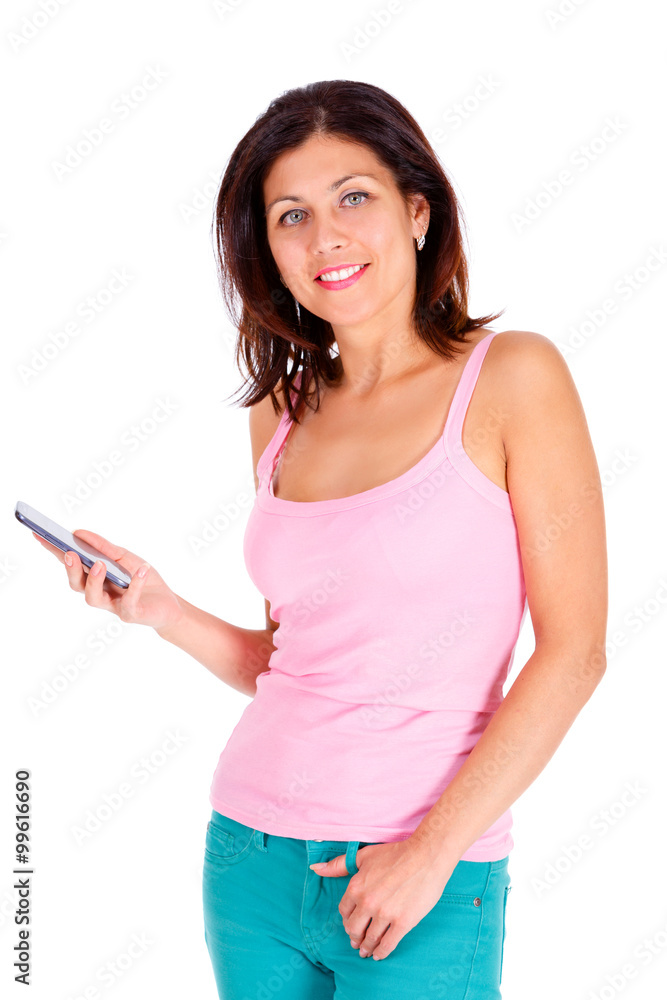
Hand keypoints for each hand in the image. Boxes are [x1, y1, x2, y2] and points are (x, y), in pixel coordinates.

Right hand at [32, 528, 182, 631]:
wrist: (168, 604)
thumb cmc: (142, 578)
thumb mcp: (125, 558)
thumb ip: (104, 548)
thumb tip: (78, 532)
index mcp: (94, 577)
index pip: (71, 563)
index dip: (53, 551)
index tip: (38, 534)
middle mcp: (99, 593)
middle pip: (77, 584)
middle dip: (71, 569)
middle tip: (70, 553)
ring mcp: (113, 606)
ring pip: (93, 598)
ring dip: (95, 580)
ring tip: (100, 564)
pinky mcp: (131, 614)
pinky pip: (129, 600)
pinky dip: (135, 584)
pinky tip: (140, 569)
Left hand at [309, 837, 455, 960]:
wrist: (425, 856)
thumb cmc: (396, 853)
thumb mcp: (364, 856)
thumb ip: (338, 865)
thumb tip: (315, 868)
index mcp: (356, 887)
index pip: (344, 912)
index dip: (347, 919)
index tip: (351, 924)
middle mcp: (368, 903)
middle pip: (355, 929)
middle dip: (355, 937)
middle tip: (356, 942)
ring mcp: (385, 914)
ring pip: (370, 938)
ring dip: (367, 947)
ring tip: (366, 951)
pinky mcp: (403, 922)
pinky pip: (388, 944)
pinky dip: (382, 952)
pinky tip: (379, 954)